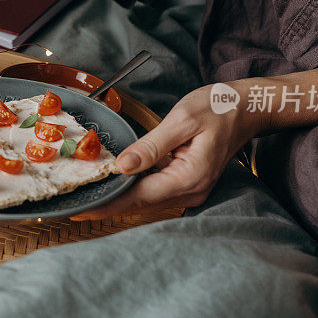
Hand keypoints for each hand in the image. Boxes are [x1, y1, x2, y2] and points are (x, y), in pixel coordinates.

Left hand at [72, 82, 264, 219]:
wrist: (246, 109)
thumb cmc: (217, 108)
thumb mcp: (182, 120)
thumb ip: (151, 145)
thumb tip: (122, 166)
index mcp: (188, 177)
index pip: (139, 197)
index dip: (108, 203)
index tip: (81, 209)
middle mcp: (189, 192)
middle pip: (139, 203)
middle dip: (107, 202)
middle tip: (72, 203)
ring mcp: (188, 190)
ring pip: (144, 199)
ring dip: (117, 196)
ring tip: (85, 193)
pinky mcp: (185, 183)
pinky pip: (153, 189)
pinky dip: (131, 187)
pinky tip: (111, 180)